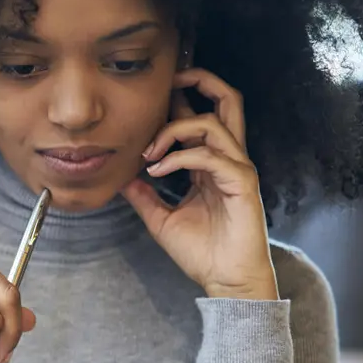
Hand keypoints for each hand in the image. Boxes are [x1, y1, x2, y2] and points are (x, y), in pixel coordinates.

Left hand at [120, 68, 279, 300]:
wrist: (226, 281)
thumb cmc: (202, 252)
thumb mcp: (161, 219)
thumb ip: (143, 196)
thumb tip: (119, 180)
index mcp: (211, 164)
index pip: (200, 117)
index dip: (177, 102)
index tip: (143, 108)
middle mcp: (228, 159)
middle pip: (227, 101)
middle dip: (200, 80)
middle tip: (167, 80)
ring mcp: (238, 169)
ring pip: (213, 123)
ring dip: (174, 130)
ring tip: (148, 154)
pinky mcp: (243, 184)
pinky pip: (211, 156)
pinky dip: (180, 158)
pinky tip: (157, 171)